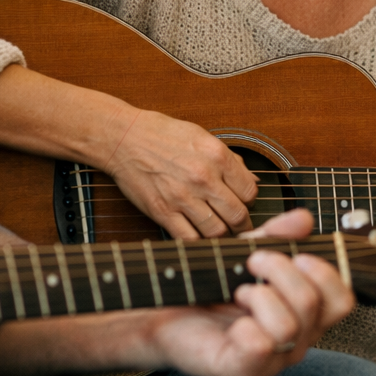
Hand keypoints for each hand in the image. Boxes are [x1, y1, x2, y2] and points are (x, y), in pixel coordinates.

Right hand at [105, 109, 259, 239]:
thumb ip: (229, 159)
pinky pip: (189, 238)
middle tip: (237, 223)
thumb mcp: (202, 137)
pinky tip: (198, 234)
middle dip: (242, 223)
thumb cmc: (162, 134)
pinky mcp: (163, 212)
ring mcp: (183, 197)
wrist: (124, 138)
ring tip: (220, 230)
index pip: (250, 191)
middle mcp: (203, 177)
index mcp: (217, 156)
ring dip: (222, 234)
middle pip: (238, 215)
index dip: (250, 200)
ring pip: (217, 232)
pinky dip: (198, 241)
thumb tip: (250, 180)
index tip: (244, 202)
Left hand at [146, 208, 352, 375]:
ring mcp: (273, 361)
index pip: (342, 300)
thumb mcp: (246, 253)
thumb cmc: (210, 287)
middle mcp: (296, 340)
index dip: (326, 272)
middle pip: (315, 304)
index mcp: (305, 314)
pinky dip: (245, 325)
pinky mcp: (245, 372)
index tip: (297, 255)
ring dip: (259, 295)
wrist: (164, 311)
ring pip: (289, 325)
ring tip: (238, 291)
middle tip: (252, 261)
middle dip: (282, 270)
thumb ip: (277, 237)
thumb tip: (304, 219)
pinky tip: (232, 321)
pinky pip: (261, 347)